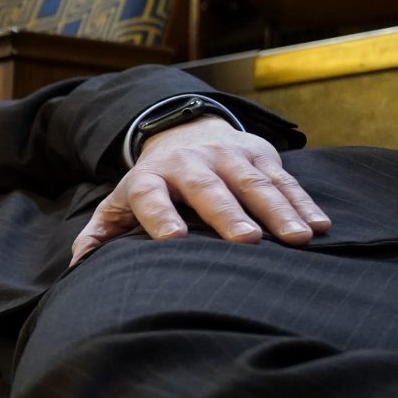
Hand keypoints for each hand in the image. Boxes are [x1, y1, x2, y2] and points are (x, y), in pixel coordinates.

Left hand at [71, 117, 330, 264]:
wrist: (185, 132)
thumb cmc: (151, 184)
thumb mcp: (119, 203)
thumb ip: (100, 233)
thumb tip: (77, 265)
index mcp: (150, 179)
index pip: (151, 196)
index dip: (159, 216)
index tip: (172, 239)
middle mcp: (190, 164)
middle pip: (209, 189)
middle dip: (228, 214)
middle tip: (246, 241)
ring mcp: (227, 156)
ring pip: (254, 183)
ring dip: (278, 211)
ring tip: (297, 240)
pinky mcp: (259, 154)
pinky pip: (284, 180)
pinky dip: (303, 202)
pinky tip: (319, 226)